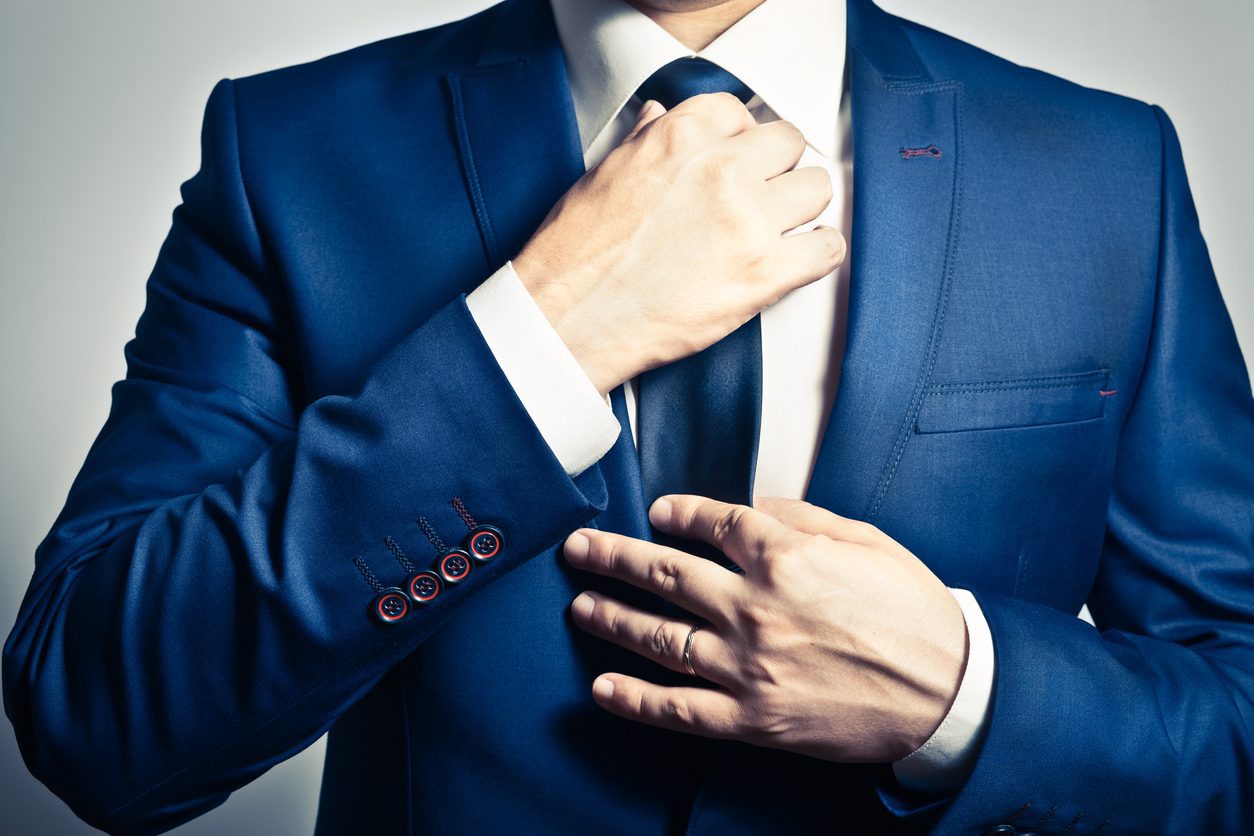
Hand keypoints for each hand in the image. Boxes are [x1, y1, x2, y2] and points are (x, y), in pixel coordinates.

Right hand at [512, 95, 844, 393]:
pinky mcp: (764, 274)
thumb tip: (660, 118)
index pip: (741, 113)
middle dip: (776, 170)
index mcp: (681, 137)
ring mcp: (747, 222)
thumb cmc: (578, 254)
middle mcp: (720, 171)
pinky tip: (797, 260)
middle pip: (789, 145)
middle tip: (758, 198)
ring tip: (777, 229)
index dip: (740, 142)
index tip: (737, 162)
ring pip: (816, 190)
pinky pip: (827, 249)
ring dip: (800, 209)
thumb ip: (646, 141)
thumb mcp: (604, 173)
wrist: (571, 317)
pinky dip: (817, 254)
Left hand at [561, 495, 967, 762]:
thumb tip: (753, 505)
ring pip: (659, 637)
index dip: (678, 513)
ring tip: (579, 605)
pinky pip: (678, 709)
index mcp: (785, 558)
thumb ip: (802, 517)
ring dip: (610, 618)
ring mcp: (748, 666)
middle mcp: (755, 608)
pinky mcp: (753, 718)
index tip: (657, 512)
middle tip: (578, 549)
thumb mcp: (867, 541)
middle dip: (614, 558)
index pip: (712, 524)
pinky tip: (603, 687)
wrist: (950, 692)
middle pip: (665, 574)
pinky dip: (635, 699)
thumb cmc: (913, 612)